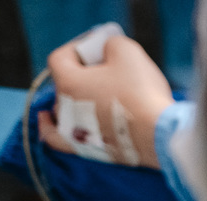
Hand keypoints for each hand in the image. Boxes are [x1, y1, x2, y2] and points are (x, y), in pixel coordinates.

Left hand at [38, 35, 173, 168]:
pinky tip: (47, 120)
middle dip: (83, 74)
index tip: (97, 49)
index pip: (60, 57)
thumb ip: (110, 44)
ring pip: (63, 108)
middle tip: (109, 71)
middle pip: (64, 83)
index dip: (77, 49)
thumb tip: (107, 52)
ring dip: (76, 98)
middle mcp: (64, 108)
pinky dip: (50, 128)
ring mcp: (75, 132)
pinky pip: (57, 138)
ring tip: (94, 94)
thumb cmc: (141, 92)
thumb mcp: (127, 52)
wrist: (159, 135)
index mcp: (68, 82)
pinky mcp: (89, 151)